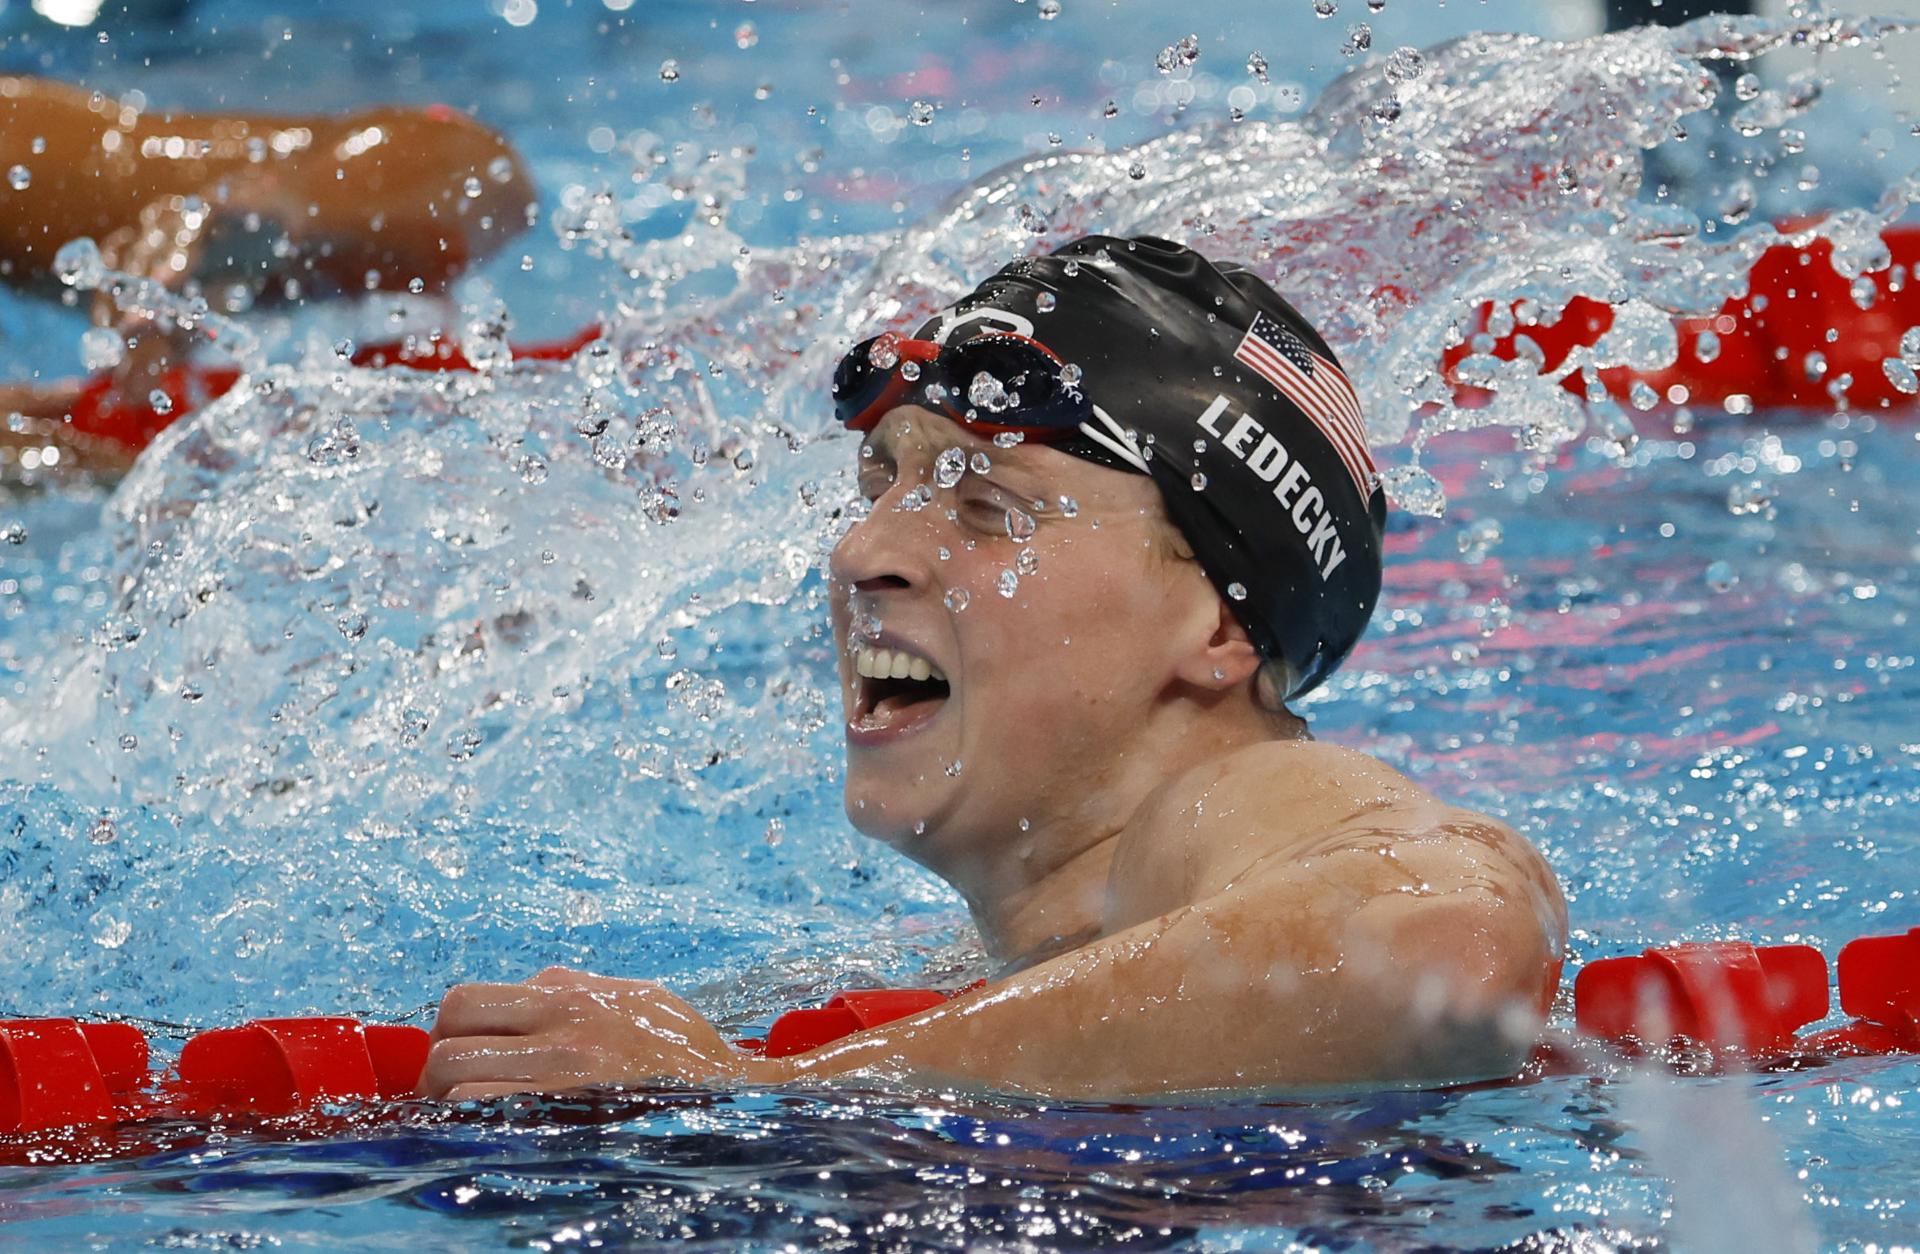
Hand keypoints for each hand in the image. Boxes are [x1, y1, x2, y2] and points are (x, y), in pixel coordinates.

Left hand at [418, 966, 753, 1100]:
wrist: (726, 1084)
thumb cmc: (679, 1043)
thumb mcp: (628, 994)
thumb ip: (574, 988)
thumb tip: (531, 989)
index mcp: (567, 996)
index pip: (465, 1001)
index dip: (447, 1028)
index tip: (460, 1047)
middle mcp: (558, 1031)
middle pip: (448, 1045)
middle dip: (436, 1070)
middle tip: (450, 1088)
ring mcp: (561, 1077)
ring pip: (457, 1089)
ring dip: (450, 1104)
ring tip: (468, 1114)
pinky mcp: (568, 1115)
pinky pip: (489, 1120)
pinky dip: (476, 1126)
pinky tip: (492, 1131)